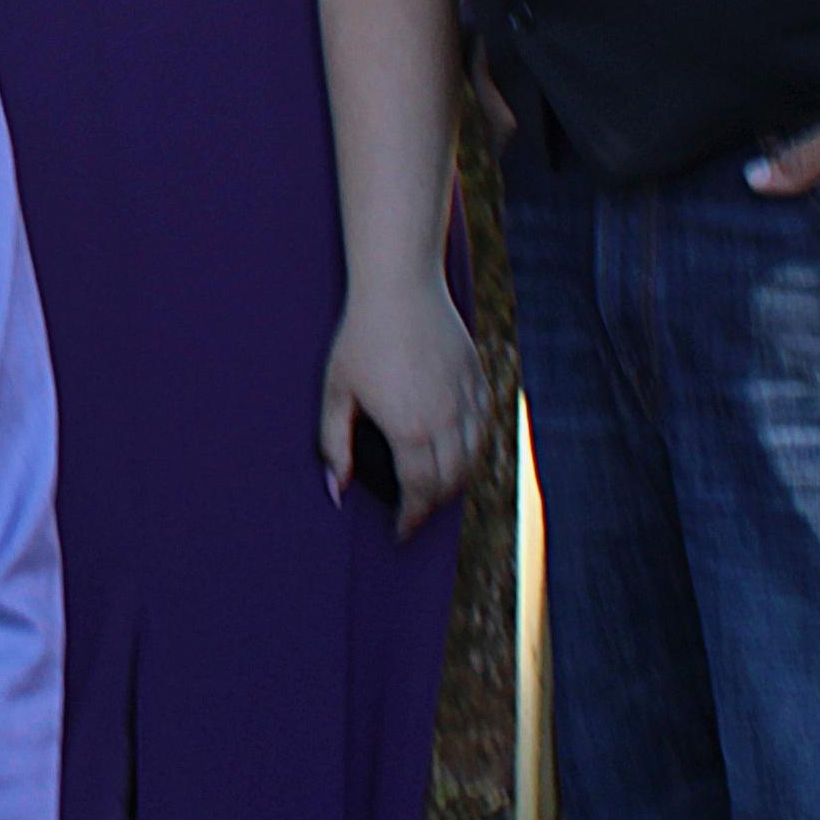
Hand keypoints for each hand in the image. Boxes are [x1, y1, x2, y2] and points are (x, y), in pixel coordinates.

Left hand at [319, 285, 491, 531]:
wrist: (401, 286)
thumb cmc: (360, 338)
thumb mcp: (336, 392)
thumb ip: (334, 444)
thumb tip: (335, 490)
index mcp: (411, 430)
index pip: (419, 492)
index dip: (411, 518)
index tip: (400, 532)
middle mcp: (447, 421)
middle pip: (451, 482)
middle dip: (432, 505)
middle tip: (414, 512)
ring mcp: (469, 400)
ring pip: (473, 458)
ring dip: (456, 480)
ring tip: (434, 487)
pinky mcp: (480, 379)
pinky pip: (484, 428)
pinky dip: (473, 449)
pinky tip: (457, 450)